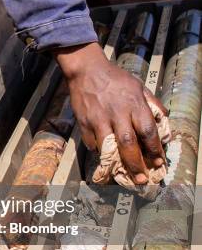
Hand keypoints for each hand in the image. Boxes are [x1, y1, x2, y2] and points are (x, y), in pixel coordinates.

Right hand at [53, 42, 166, 184]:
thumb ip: (152, 103)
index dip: (154, 149)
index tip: (158, 162)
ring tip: (123, 177)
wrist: (87, 70)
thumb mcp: (138, 86)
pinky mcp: (84, 122)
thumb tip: (163, 119)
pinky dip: (99, 151)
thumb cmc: (115, 78)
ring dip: (117, 163)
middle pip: (129, 143)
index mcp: (134, 104)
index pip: (148, 131)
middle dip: (136, 164)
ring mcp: (99, 119)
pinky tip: (104, 156)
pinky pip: (92, 143)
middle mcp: (117, 113)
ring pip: (109, 146)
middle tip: (142, 179)